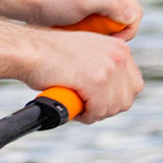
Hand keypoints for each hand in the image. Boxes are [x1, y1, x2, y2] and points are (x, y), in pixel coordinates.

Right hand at [22, 28, 142, 122]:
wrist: (28, 49)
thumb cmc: (48, 54)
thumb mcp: (85, 53)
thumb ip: (102, 66)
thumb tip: (110, 91)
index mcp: (120, 47)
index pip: (133, 84)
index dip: (116, 98)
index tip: (99, 102)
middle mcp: (119, 55)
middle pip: (127, 98)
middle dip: (107, 108)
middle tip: (87, 108)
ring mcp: (109, 67)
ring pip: (114, 107)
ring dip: (96, 113)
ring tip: (78, 107)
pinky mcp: (96, 80)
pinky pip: (98, 110)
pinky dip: (86, 116)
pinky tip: (74, 110)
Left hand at [23, 0, 141, 40]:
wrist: (27, 2)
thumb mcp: (83, 1)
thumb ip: (110, 5)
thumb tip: (133, 16)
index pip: (135, 14)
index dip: (127, 31)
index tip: (109, 42)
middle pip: (126, 22)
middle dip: (114, 35)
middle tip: (95, 42)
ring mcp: (100, 4)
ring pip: (114, 29)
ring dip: (103, 37)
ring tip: (85, 40)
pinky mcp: (90, 14)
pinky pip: (102, 30)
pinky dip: (94, 37)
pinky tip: (80, 39)